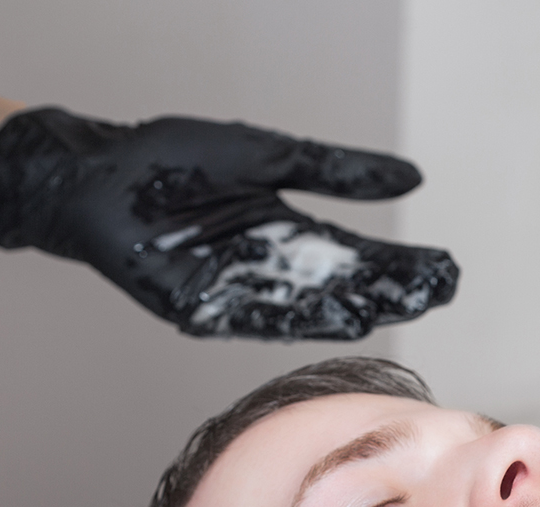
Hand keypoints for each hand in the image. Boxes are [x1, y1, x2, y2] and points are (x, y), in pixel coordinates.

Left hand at [0, 107, 458, 339]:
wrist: (94, 175)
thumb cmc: (172, 159)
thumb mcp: (269, 155)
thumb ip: (335, 171)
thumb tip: (410, 179)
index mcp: (289, 235)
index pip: (358, 257)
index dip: (401, 266)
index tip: (445, 269)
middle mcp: (271, 273)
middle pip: (342, 288)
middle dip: (390, 291)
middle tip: (438, 291)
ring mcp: (238, 296)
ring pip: (306, 308)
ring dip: (352, 309)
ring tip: (396, 307)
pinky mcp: (202, 310)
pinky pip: (256, 317)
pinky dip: (297, 318)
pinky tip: (339, 317)